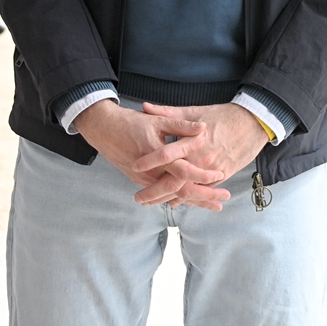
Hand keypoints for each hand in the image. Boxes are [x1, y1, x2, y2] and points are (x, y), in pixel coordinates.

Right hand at [73, 100, 225, 192]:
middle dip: (203, 197)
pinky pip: (164, 193)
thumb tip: (203, 128)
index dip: (202, 175)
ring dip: (194, 201)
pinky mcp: (142, 181)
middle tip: (222, 201)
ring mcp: (146, 180)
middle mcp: (151, 173)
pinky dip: (180, 197)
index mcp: (157, 157)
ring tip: (214, 204)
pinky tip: (193, 201)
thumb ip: (181, 125)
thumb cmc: (130, 123)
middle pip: (181, 191)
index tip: (220, 175)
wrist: (103, 130)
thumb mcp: (157, 120)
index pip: (184, 171)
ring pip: (173, 195)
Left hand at [132, 103, 268, 208]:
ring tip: (152, 203)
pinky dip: (188, 198)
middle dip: (155, 192)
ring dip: (169, 198)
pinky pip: (202, 191)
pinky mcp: (222, 176)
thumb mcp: (195, 111)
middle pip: (175, 180)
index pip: (167, 154)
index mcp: (193, 140)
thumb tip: (145, 107)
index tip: (135, 167)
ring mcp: (213, 170)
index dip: (150, 161)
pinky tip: (175, 202)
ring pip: (188, 190)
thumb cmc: (223, 115)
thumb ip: (168, 113)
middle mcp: (202, 158)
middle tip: (139, 198)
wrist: (253, 123)